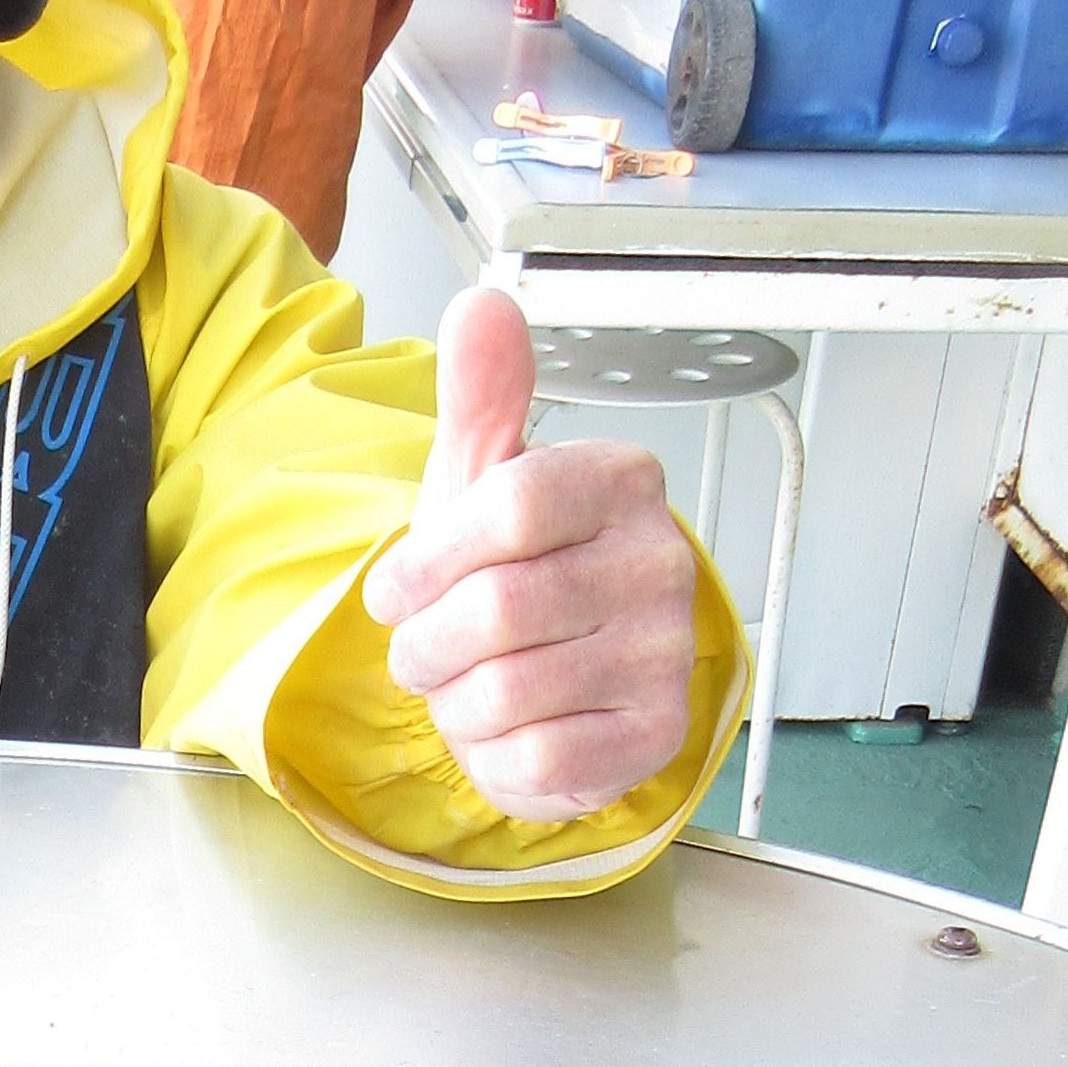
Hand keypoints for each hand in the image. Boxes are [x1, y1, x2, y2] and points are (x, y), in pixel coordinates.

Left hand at [359, 286, 697, 820]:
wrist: (551, 680)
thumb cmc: (509, 575)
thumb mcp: (479, 481)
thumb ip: (480, 396)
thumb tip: (481, 307)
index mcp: (621, 482)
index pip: (509, 508)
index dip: (429, 562)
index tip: (400, 587)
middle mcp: (662, 562)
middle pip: (498, 610)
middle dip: (430, 645)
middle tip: (429, 649)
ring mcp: (667, 652)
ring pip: (507, 691)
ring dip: (457, 702)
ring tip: (470, 685)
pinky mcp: (656, 734)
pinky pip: (535, 759)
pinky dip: (495, 757)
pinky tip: (511, 729)